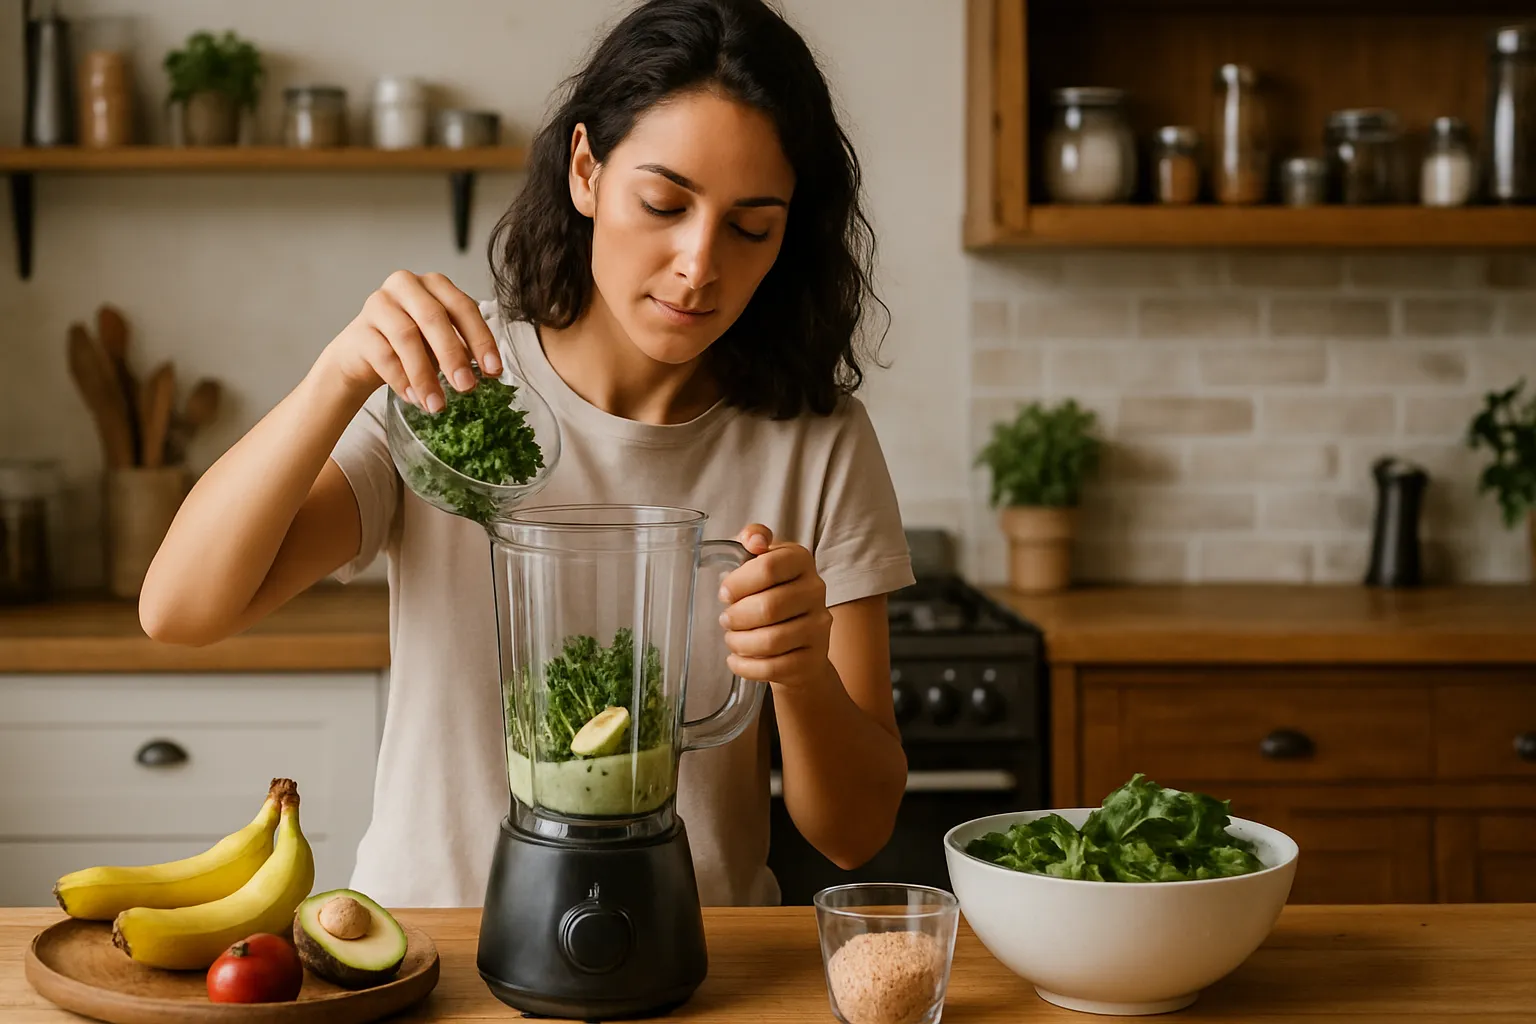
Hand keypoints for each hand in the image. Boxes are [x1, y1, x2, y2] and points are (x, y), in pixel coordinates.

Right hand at [315, 270, 502, 411]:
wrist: (363, 354)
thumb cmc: (411, 345)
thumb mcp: (441, 341)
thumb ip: (463, 349)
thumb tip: (490, 373)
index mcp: (434, 285)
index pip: (463, 307)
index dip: (481, 339)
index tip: (493, 371)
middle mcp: (405, 285)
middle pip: (433, 318)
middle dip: (453, 355)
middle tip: (467, 387)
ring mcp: (379, 304)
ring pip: (406, 336)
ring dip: (425, 375)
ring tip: (437, 404)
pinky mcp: (359, 330)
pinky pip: (383, 355)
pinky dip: (401, 380)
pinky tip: (414, 398)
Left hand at [718, 525, 833, 689]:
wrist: (800, 639)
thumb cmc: (771, 593)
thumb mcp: (761, 560)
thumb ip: (753, 539)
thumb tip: (753, 539)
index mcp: (801, 560)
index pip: (768, 567)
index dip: (738, 582)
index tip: (724, 593)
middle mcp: (816, 590)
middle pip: (769, 607)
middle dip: (737, 616)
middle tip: (725, 620)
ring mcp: (819, 626)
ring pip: (771, 641)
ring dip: (740, 643)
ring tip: (732, 639)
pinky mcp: (814, 659)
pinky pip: (774, 668)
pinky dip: (746, 667)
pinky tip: (737, 660)